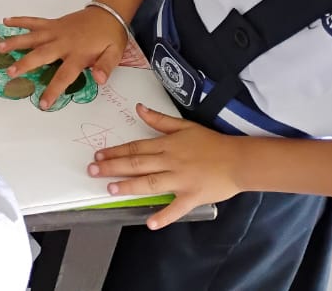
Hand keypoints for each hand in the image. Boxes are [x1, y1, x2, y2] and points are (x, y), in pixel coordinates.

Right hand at [0, 6, 128, 105]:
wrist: (108, 13)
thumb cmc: (110, 37)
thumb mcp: (115, 54)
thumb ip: (106, 66)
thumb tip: (99, 80)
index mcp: (79, 54)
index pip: (64, 75)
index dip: (53, 90)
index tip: (43, 104)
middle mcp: (63, 42)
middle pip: (41, 55)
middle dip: (25, 64)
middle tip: (10, 73)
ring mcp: (56, 31)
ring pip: (33, 37)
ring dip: (15, 42)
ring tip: (0, 47)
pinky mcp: (53, 23)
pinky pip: (34, 22)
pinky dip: (20, 21)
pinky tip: (6, 22)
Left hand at [89, 103, 245, 228]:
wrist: (238, 160)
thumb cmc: (212, 143)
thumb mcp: (185, 125)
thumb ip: (160, 120)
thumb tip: (138, 108)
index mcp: (167, 145)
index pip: (136, 148)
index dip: (115, 152)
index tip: (99, 155)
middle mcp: (170, 162)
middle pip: (137, 164)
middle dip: (113, 167)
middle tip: (93, 170)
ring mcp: (180, 181)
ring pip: (150, 183)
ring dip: (129, 186)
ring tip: (110, 189)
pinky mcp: (192, 197)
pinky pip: (176, 209)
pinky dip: (163, 216)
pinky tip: (149, 222)